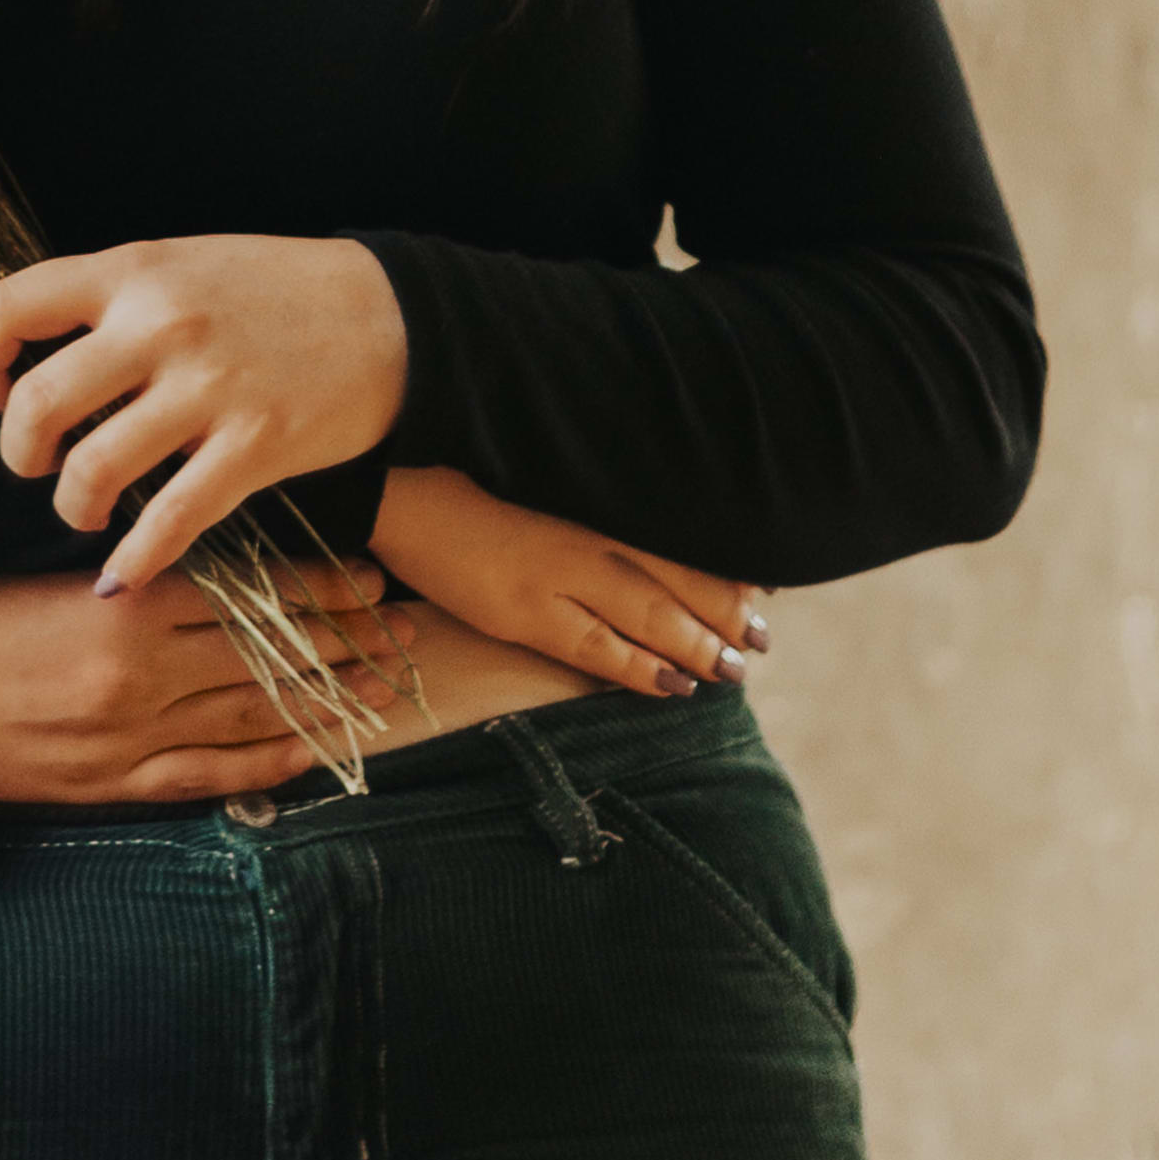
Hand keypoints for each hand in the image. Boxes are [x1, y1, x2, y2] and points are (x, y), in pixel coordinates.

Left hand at [0, 235, 411, 593]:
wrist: (391, 313)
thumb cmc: (276, 291)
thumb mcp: (183, 265)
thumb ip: (115, 300)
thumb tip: (38, 356)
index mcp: (133, 270)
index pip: (8, 306)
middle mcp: (161, 324)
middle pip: (36, 404)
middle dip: (18, 452)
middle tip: (37, 463)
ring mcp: (208, 388)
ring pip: (91, 471)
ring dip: (72, 507)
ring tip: (85, 510)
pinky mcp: (256, 446)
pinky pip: (170, 521)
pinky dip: (133, 562)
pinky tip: (121, 577)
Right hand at [0, 562, 414, 805]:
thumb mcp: (51, 569)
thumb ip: (133, 570)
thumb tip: (212, 552)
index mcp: (126, 606)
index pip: (250, 592)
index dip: (316, 586)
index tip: (367, 572)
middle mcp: (142, 675)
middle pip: (267, 654)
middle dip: (343, 640)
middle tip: (402, 625)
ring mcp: (132, 736)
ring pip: (253, 714)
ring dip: (325, 698)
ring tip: (382, 683)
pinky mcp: (114, 784)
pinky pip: (210, 775)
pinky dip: (267, 762)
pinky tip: (314, 749)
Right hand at [373, 463, 766, 698]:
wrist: (396, 482)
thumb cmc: (461, 474)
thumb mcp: (534, 477)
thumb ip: (580, 500)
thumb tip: (625, 530)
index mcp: (589, 501)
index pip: (671, 539)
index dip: (719, 570)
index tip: (761, 591)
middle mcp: (583, 535)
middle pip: (672, 580)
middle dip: (722, 615)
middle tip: (760, 644)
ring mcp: (554, 574)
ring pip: (646, 614)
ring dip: (695, 646)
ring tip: (733, 672)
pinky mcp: (521, 609)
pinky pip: (593, 647)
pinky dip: (637, 667)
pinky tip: (669, 686)